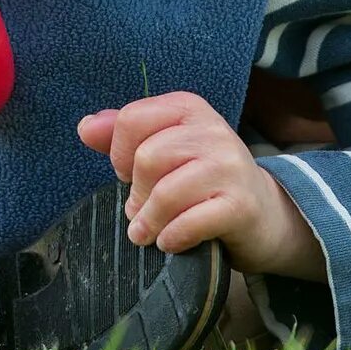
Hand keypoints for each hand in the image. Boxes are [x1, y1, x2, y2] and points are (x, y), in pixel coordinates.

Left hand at [78, 92, 325, 279]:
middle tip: (140, 210)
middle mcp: (213, 130)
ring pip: (166, 193)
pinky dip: (171, 238)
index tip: (128, 174)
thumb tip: (85, 127)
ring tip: (148, 233)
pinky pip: (189, 223)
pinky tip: (171, 241)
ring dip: (149, 222)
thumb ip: (124, 135)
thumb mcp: (166, 148)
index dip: (120, 153)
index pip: (132, 120)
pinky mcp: (241, 206)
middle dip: (136, 193)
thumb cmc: (204, 180)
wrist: (265, 214)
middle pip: (147, 158)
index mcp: (189, 108)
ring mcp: (231, 167)